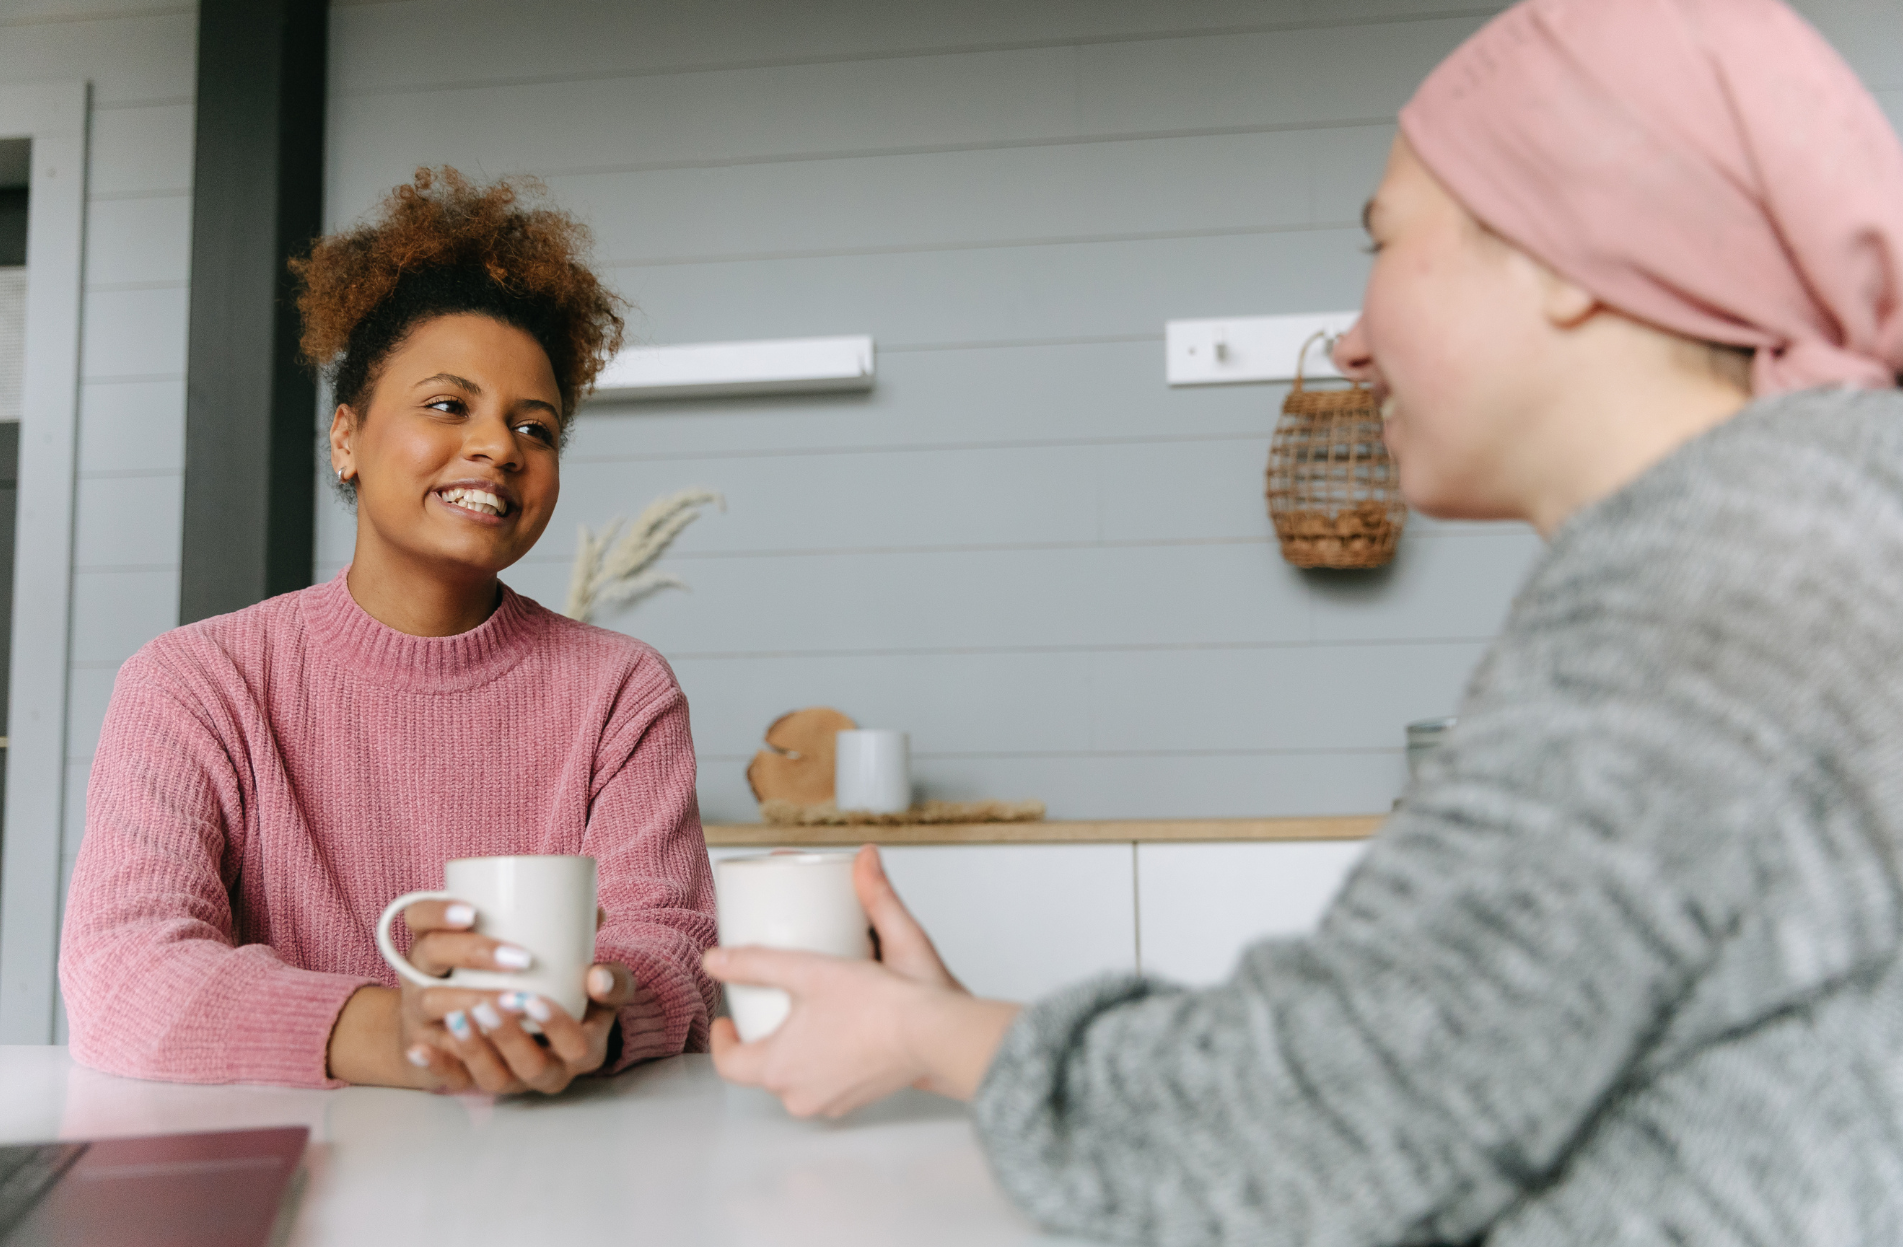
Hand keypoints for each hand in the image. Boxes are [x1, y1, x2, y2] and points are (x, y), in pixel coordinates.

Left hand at [416, 961, 633, 1094]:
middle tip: (489, 1004)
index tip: (534, 997)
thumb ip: (611, 979)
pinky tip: (418, 1047)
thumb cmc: (580, 994)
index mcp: (585, 1051)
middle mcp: (550, 1073)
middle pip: (531, 1069)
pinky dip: (437, 1065)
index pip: (576, 1048)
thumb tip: (598, 976)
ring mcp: (513, 1080)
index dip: (556, 1027)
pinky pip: (457, 1081)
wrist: (548, 1013)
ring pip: (493, 1079)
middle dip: (509, 1038)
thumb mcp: (604, 987)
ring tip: (457, 1018)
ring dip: (474, 1050)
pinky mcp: (481, 1081)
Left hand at [704, 845, 1019, 1116]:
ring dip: (798, 1049)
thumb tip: (717, 957)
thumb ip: (758, 960)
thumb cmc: (879, 1007)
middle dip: (765, 1036)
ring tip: (810, 1012)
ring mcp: (833, 1101)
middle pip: (764, 1069)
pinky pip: (830, 1079)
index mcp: (778, 1070)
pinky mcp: (860, 1097)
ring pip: (799, 1076)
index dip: (723, 1039)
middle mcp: (801, 1095)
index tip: (730, 1017)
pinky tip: (843, 1030)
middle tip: (774, 1003)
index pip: (729, 1065)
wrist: (934, 1033)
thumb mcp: (809, 969)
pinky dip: (829, 1058)